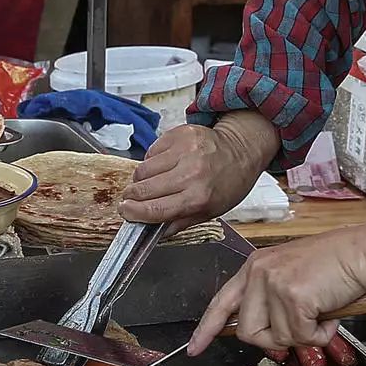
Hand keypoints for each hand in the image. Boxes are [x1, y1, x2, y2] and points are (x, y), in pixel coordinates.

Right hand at [118, 119, 269, 232]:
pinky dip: (152, 160)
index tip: (124, 212)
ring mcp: (185, 150)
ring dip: (141, 178)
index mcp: (198, 197)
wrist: (241, 149)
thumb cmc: (227, 183)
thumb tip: (150, 231)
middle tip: (130, 198)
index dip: (133, 213)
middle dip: (131, 196)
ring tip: (153, 180)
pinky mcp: (180, 134)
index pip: (154, 210)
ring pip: (143, 169)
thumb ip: (178, 222)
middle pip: (143, 189)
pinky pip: (151, 151)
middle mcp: (191, 173)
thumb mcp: (209, 212)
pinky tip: (165, 164)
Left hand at [188, 222, 365, 356]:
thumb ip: (271, 300)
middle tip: (304, 327)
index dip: (207, 328)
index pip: (222, 302)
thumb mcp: (291, 276)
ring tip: (322, 313)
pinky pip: (302, 337)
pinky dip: (321, 334)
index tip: (194, 348)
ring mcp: (274, 283)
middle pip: (249, 331)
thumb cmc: (335, 266)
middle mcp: (258, 272)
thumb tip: (264, 336)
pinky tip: (330, 314)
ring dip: (305, 335)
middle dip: (277, 340)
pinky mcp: (292, 296)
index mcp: (255, 266)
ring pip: (277, 338)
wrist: (361, 253)